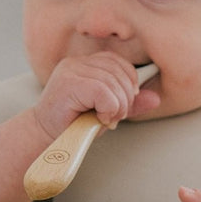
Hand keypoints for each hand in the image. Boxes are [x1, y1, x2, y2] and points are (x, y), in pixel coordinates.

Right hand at [33, 53, 159, 139]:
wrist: (44, 138)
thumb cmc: (72, 126)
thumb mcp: (106, 112)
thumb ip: (128, 104)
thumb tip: (155, 98)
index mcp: (84, 64)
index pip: (118, 63)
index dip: (128, 82)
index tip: (122, 104)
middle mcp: (76, 63)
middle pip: (119, 72)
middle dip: (125, 99)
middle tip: (114, 117)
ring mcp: (71, 70)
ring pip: (113, 83)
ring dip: (117, 107)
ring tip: (105, 119)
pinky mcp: (69, 83)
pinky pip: (103, 92)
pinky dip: (108, 109)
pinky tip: (99, 119)